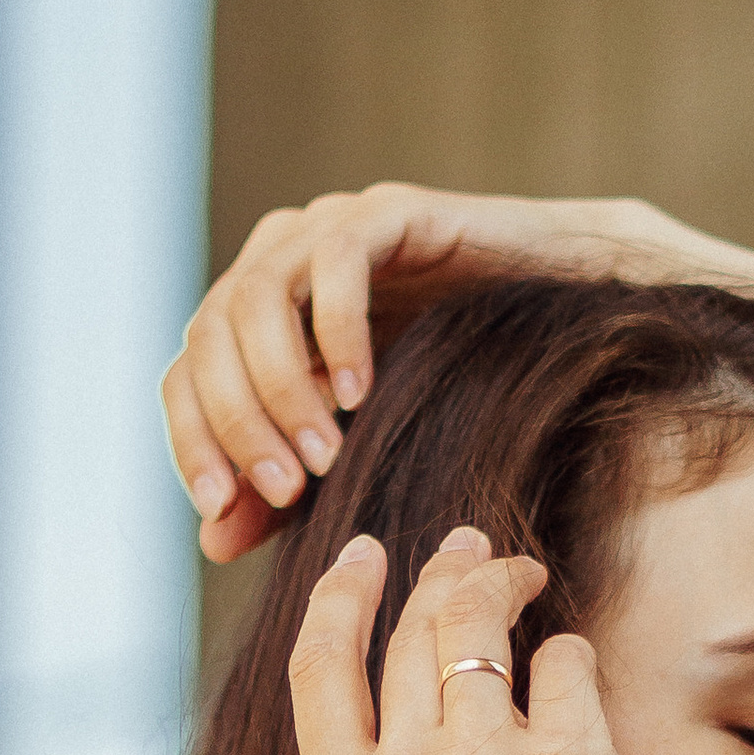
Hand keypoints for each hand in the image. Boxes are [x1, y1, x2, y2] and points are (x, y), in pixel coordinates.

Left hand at [166, 183, 689, 562]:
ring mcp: (329, 228)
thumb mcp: (361, 453)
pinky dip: (337, 333)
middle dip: (239, 423)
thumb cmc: (462, 385)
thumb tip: (212, 542)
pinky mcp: (390, 212)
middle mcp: (278, 259)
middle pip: (209, 334)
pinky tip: (362, 396)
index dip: (191, 442)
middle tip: (289, 492)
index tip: (218, 511)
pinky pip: (338, 262)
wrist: (567, 313)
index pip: (186, 374)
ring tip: (327, 456)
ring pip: (257, 297)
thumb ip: (287, 492)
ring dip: (281, 387)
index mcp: (256, 316)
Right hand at [289, 525, 700, 754]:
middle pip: (409, 628)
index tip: (365, 553)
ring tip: (524, 575)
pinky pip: (564, 659)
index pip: (318, 663)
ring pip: (480, 623)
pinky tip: (574, 676)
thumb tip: (390, 677)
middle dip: (443, 571)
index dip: (341, 593)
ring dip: (504, 583)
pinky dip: (569, 654)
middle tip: (474, 549)